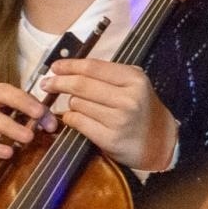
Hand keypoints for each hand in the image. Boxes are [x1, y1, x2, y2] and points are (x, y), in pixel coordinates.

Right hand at [0, 82, 51, 169]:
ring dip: (9, 125)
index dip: (32, 102)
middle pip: (0, 92)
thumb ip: (29, 124)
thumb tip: (52, 126)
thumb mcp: (10, 127)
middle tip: (39, 115)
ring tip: (27, 137)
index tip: (50, 121)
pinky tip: (7, 153)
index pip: (15, 91)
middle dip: (21, 102)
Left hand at [40, 58, 176, 171]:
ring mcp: (119, 120)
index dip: (69, 66)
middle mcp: (128, 98)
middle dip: (59, 82)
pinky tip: (76, 118)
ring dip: (71, 103)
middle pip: (81, 85)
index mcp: (133, 79)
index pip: (92, 67)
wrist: (160, 142)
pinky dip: (71, 118)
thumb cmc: (141, 109)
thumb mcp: (134, 84)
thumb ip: (107, 73)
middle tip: (47, 83)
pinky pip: (77, 122)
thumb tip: (69, 68)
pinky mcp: (110, 139)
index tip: (55, 67)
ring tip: (79, 106)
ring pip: (77, 104)